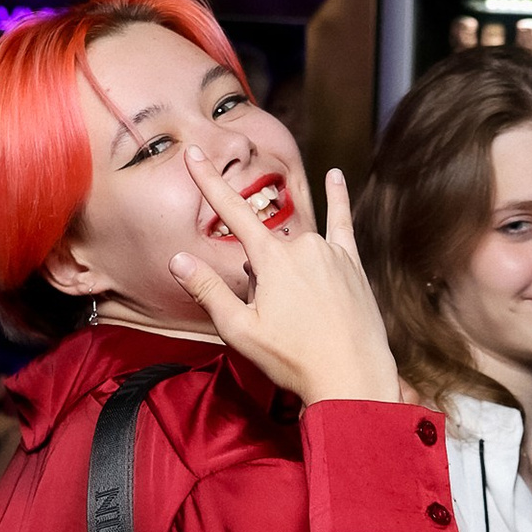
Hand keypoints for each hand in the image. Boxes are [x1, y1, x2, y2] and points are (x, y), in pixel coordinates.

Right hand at [173, 155, 399, 406]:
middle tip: (277, 322)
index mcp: (272, 258)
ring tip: (301, 316)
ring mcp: (331, 251)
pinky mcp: (354, 263)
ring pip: (295, 250)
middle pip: (265, 249)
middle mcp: (302, 245)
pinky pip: (342, 223)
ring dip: (289, 275)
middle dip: (261, 279)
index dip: (208, 181)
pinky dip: (338, 199)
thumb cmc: (293, 359)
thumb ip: (208, 290)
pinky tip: (336, 175)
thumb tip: (177, 259)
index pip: (231, 210)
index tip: (192, 154)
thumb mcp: (240, 330)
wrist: (351, 378)